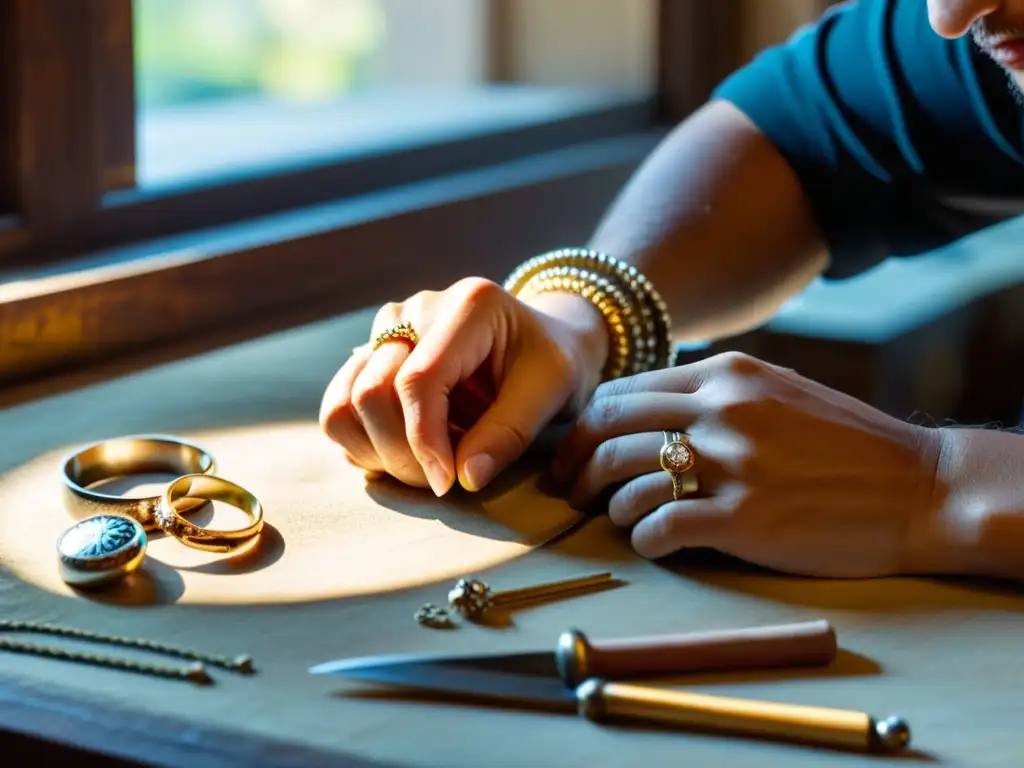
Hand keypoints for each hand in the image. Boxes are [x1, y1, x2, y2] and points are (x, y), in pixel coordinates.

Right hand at [319, 277, 605, 495]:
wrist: (544, 341)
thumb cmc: (552, 364)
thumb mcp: (553, 392)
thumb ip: (510, 433)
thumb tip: (465, 479)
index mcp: (468, 306)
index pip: (418, 380)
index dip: (424, 441)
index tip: (448, 484)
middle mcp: (415, 310)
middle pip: (372, 393)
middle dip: (403, 454)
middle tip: (445, 479)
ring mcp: (387, 330)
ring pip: (344, 404)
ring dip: (379, 451)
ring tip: (429, 463)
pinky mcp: (370, 355)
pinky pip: (339, 409)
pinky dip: (367, 443)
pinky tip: (410, 449)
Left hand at [550, 351, 943, 577]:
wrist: (918, 487)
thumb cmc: (845, 444)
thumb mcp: (775, 391)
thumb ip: (711, 393)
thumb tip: (643, 412)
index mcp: (724, 374)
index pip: (620, 392)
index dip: (584, 426)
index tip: (573, 452)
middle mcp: (721, 409)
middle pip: (609, 430)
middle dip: (576, 463)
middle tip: (568, 490)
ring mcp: (732, 464)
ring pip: (626, 479)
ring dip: (609, 504)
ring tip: (616, 517)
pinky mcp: (745, 519)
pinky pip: (660, 527)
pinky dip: (643, 538)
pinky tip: (652, 542)